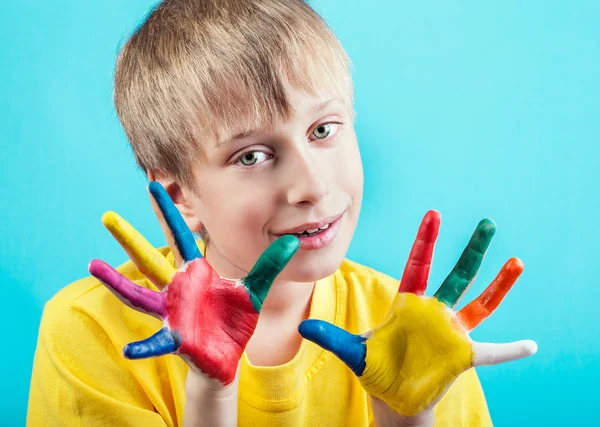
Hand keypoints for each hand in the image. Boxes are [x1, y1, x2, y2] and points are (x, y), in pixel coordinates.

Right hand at [88, 181, 298, 385]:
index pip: (180, 235)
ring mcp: (172, 311)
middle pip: (149, 258)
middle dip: (129, 237)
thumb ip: (271, 263)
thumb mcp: (256, 287)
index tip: (154, 184)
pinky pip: (156, 341)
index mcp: (196, 272)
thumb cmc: (235, 318)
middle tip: (106, 216)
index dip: (169, 211)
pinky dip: (143, 346)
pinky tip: (129, 349)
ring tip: (92, 264)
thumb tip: (294, 239)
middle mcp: (178, 288)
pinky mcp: (177, 336)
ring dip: (117, 282)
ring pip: (140, 295)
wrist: (228, 353)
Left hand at [298, 210, 536, 416]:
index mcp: (407, 303)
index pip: (418, 264)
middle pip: (456, 275)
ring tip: (517, 262)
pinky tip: (532, 345)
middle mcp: (433, 311)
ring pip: (480, 303)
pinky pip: (492, 351)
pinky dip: (511, 350)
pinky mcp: (462, 355)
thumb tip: (302, 326)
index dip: (426, 239)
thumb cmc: (374, 368)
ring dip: (499, 285)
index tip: (434, 213)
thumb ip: (332, 337)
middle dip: (472, 250)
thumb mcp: (353, 351)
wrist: (391, 397)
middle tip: (487, 222)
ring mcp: (450, 332)